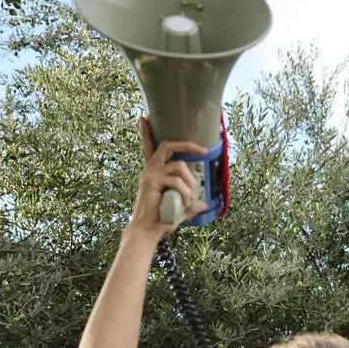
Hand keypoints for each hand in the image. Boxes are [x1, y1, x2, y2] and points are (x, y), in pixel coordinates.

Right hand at [133, 116, 208, 235]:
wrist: (148, 230)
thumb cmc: (161, 219)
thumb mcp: (180, 208)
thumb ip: (191, 204)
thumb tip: (204, 204)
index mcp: (154, 172)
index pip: (149, 147)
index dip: (147, 132)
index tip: (145, 117)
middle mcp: (150, 169)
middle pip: (168, 146)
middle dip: (187, 145)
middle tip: (203, 150)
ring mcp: (150, 174)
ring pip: (179, 167)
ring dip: (190, 182)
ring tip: (190, 197)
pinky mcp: (152, 182)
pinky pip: (177, 182)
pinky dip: (186, 193)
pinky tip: (185, 203)